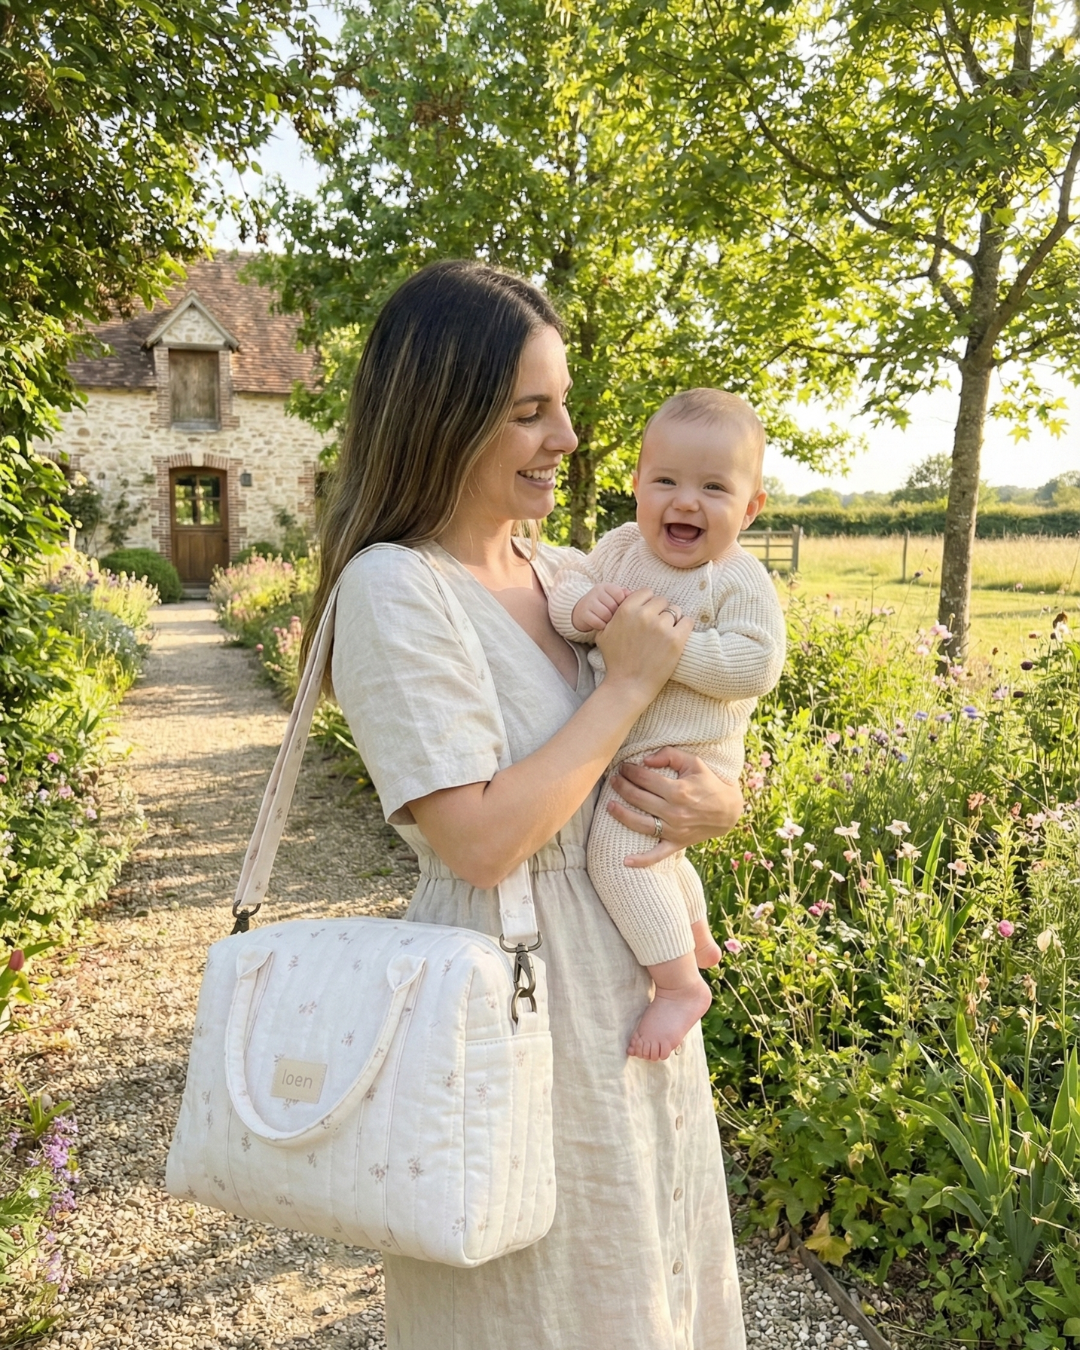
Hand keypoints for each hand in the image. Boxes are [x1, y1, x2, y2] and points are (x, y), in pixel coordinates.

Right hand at [571, 583, 628, 632]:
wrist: (581, 611)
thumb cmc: (603, 606)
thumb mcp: (613, 598)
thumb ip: (624, 596)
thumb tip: (636, 595)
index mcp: (606, 587)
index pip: (619, 594)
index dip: (622, 605)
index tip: (621, 610)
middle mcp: (596, 592)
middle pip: (613, 605)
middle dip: (616, 615)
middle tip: (615, 618)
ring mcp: (588, 602)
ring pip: (606, 614)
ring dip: (609, 621)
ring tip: (609, 622)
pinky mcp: (583, 613)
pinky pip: (597, 622)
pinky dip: (601, 626)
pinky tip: (602, 626)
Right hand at [595, 589, 692, 705]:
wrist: (628, 685)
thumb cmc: (615, 661)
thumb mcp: (604, 634)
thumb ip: (613, 616)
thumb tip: (620, 604)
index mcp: (626, 610)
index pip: (646, 592)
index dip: (648, 603)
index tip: (649, 614)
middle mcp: (644, 615)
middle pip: (662, 601)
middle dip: (661, 611)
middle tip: (658, 627)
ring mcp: (661, 627)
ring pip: (676, 611)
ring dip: (673, 620)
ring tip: (666, 634)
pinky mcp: (676, 639)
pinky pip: (688, 622)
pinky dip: (685, 627)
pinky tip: (678, 636)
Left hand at [607, 748, 743, 865]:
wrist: (729, 810)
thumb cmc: (709, 783)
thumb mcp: (694, 762)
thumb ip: (669, 755)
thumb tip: (645, 760)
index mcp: (678, 791)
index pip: (644, 779)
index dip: (629, 771)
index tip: (622, 766)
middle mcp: (674, 812)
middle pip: (638, 798)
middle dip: (622, 786)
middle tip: (613, 779)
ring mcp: (674, 830)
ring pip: (640, 824)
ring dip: (621, 814)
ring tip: (609, 805)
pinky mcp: (677, 843)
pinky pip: (657, 855)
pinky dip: (642, 860)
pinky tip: (625, 861)